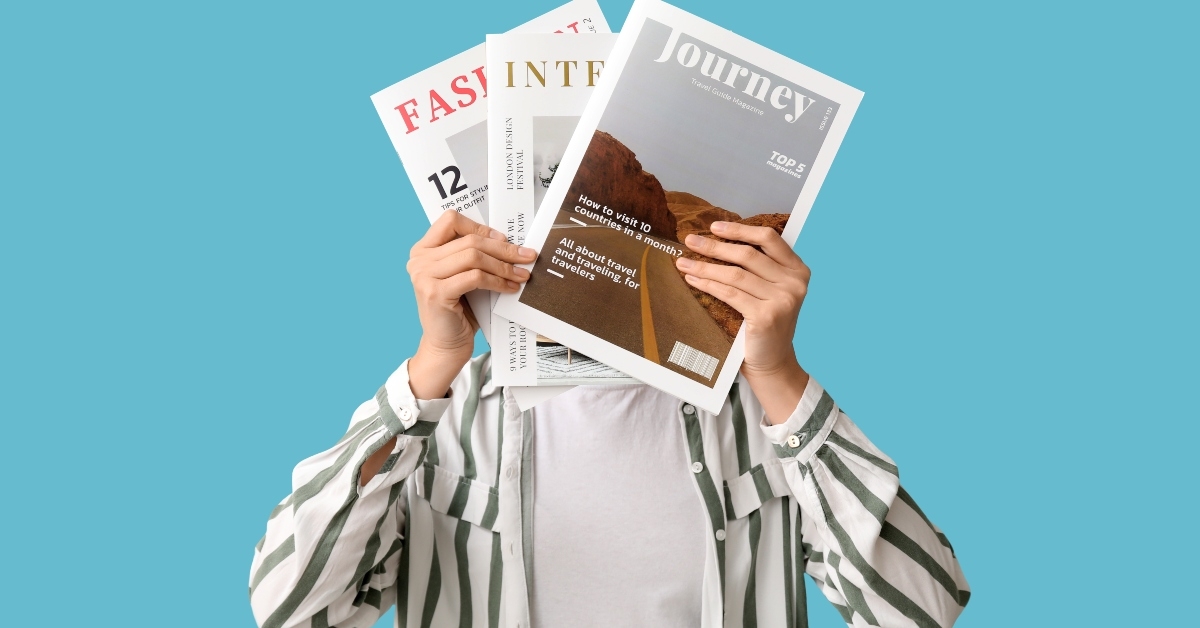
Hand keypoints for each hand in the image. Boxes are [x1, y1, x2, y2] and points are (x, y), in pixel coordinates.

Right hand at [405, 211, 535, 398]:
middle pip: (469, 240)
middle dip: (503, 248)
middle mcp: (419, 260)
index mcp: (423, 249)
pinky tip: (510, 287)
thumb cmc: (459, 310)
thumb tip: (507, 240)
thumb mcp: (464, 276)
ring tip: (521, 274)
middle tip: (526, 256)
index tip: (504, 239)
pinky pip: (475, 278)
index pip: (451, 220)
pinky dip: (498, 281)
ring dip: (503, 265)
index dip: (480, 227)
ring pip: (474, 257)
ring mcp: (424, 275)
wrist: (446, 345)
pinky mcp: (436, 292)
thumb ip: (473, 256)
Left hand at [675, 221, 810, 423]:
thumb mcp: (771, 290)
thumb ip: (759, 268)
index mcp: (798, 270)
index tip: (714, 227)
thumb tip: (719, 240)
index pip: (769, 238)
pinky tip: (692, 280)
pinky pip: (729, 294)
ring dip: (705, 266)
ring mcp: (783, 300)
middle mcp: (794, 283)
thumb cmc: (766, 324)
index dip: (740, 230)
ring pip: (735, 274)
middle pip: (748, 255)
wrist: (772, 362)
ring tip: (683, 262)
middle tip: (690, 241)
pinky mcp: (766, 316)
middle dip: (714, 246)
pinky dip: (707, 285)